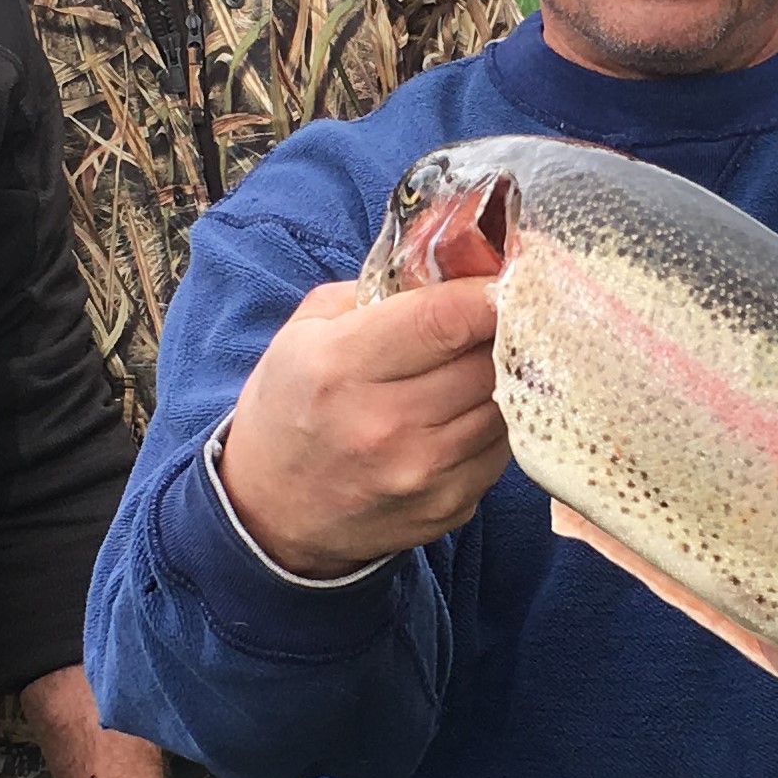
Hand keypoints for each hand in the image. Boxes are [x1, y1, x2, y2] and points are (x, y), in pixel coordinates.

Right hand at [220, 277, 508, 579]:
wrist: (269, 512)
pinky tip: (468, 413)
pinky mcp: (448, 508)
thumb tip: (458, 265)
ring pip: (505, 405)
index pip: (446, 318)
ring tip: (483, 363)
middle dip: (503, 330)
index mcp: (343, 367)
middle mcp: (386, 424)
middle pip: (487, 360)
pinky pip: (502, 450)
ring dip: (504, 378)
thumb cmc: (289, 408)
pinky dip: (495, 424)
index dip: (490, 291)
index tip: (509, 276)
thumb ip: (378, 290)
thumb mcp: (305, 331)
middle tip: (505, 315)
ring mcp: (421, 474)